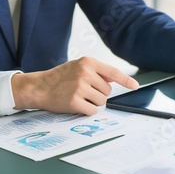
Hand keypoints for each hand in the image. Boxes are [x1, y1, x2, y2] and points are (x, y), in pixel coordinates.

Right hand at [11, 57, 138, 114]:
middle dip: (99, 94)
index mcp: (88, 62)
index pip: (113, 72)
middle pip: (108, 91)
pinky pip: (93, 111)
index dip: (126, 80)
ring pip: (102, 101)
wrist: (39, 87)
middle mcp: (85, 73)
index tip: (135, 86)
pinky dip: (88, 111)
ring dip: (93, 103)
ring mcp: (80, 87)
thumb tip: (115, 80)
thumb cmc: (60, 78)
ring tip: (79, 97)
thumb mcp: (78, 67)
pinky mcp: (75, 101)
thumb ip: (96, 72)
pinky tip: (77, 105)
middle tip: (84, 91)